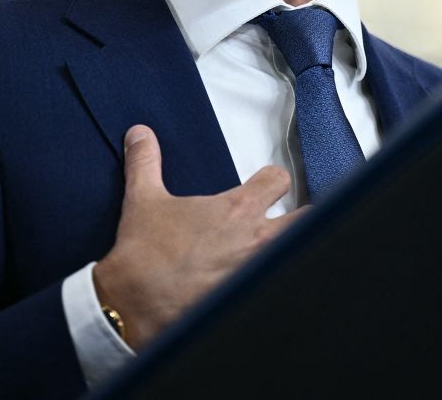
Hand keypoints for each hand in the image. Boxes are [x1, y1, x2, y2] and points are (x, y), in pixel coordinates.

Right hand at [93, 124, 303, 350]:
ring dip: (288, 250)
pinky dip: (270, 281)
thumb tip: (140, 135)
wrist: (134, 307)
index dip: (273, 179)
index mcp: (237, 210)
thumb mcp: (143, 200)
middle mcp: (255, 240)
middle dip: (300, 218)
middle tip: (286, 220)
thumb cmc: (143, 256)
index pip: (279, 180)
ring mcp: (256, 272)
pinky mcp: (249, 298)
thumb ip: (145, 162)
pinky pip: (273, 285)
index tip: (265, 184)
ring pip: (295, 254)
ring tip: (274, 252)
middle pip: (306, 220)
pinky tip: (254, 283)